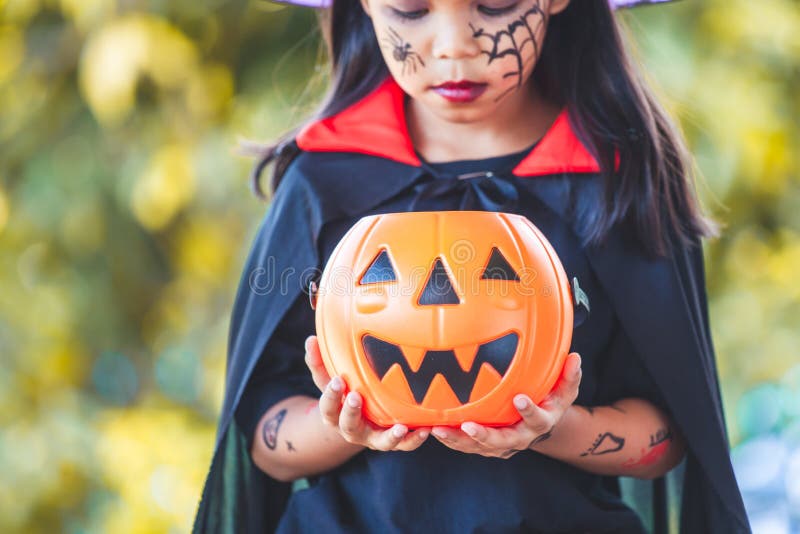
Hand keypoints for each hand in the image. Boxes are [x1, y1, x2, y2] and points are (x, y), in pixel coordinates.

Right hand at [304, 335, 430, 451]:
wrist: (359, 420)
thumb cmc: (344, 392)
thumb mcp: (329, 378)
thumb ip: (319, 361)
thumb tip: (310, 339)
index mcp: (335, 414)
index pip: (327, 408)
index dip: (330, 396)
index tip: (337, 381)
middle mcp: (352, 430)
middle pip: (348, 426)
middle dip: (351, 412)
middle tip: (355, 397)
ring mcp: (373, 438)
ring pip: (380, 442)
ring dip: (390, 436)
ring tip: (400, 427)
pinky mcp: (392, 441)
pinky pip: (404, 444)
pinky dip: (414, 439)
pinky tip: (425, 430)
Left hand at [431, 352, 581, 458]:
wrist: (542, 423)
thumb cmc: (551, 399)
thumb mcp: (565, 388)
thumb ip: (569, 375)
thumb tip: (575, 357)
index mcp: (541, 421)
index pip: (537, 418)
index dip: (529, 410)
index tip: (520, 398)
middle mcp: (521, 437)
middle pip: (503, 441)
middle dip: (485, 436)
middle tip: (468, 426)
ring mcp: (502, 444)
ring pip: (479, 448)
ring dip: (459, 440)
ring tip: (439, 430)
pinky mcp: (486, 446)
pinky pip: (467, 446)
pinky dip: (451, 440)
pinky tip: (432, 430)